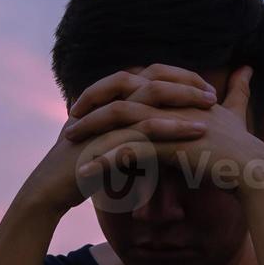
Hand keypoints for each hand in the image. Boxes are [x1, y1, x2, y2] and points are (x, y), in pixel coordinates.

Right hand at [13, 66, 214, 217]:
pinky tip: (196, 130)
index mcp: (108, 97)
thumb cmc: (81, 170)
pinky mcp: (105, 133)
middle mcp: (106, 99)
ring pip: (150, 94)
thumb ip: (131, 137)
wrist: (51, 190)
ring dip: (183, 97)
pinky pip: (143, 124)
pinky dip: (172, 124)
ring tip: (211, 105)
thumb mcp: (111, 147)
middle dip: (185, 81)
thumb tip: (160, 139)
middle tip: (213, 94)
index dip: (177, 78)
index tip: (204, 89)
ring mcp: (104, 113)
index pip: (148, 75)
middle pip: (151, 75)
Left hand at [64, 64, 263, 194]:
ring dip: (92, 132)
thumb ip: (236, 92)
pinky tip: (84, 172)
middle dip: (93, 106)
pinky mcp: (169, 146)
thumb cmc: (243, 147)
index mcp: (180, 93)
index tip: (92, 102)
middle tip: (70, 118)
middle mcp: (173, 102)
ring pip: (120, 122)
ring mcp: (170, 122)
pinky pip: (127, 151)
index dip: (112, 91)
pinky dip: (104, 160)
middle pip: (122, 96)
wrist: (255, 171)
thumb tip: (246, 69)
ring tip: (69, 143)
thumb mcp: (235, 113)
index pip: (137, 83)